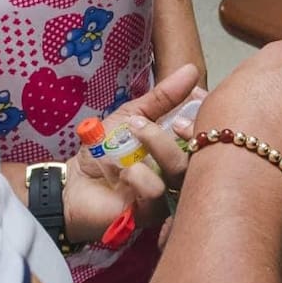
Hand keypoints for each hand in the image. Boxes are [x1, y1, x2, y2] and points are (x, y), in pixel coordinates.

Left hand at [61, 64, 199, 242]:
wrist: (73, 184)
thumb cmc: (104, 152)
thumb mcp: (132, 116)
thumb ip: (162, 98)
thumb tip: (191, 70)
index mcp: (180, 147)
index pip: (207, 130)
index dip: (206, 112)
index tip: (197, 97)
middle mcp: (180, 170)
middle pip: (203, 152)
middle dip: (188, 130)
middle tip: (171, 120)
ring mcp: (168, 193)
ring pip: (180, 169)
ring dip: (158, 145)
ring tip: (134, 133)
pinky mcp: (151, 212)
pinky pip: (157, 191)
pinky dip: (139, 175)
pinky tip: (123, 171)